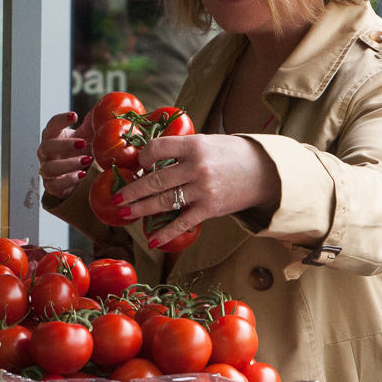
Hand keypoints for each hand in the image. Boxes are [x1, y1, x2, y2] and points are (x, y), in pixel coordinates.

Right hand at [38, 111, 94, 199]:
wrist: (80, 175)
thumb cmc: (82, 149)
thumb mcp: (88, 133)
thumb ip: (93, 120)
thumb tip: (105, 103)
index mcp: (54, 137)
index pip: (51, 126)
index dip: (60, 120)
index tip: (75, 116)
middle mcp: (47, 154)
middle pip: (46, 147)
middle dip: (64, 145)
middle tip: (83, 143)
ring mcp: (48, 171)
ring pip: (49, 168)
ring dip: (68, 164)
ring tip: (87, 160)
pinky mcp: (53, 187)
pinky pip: (54, 186)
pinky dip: (68, 181)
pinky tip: (82, 175)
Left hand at [115, 135, 280, 248]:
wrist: (266, 171)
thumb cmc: (233, 154)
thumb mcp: (207, 142)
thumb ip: (181, 150)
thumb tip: (151, 160)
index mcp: (194, 145)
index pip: (157, 148)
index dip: (142, 156)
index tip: (139, 164)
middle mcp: (196, 166)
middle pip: (155, 180)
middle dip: (131, 190)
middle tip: (116, 198)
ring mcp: (203, 189)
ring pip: (163, 201)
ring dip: (140, 209)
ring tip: (124, 213)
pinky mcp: (210, 209)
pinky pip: (182, 223)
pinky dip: (165, 233)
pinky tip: (152, 240)